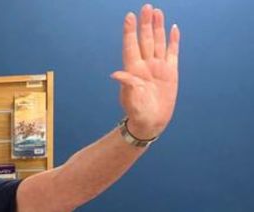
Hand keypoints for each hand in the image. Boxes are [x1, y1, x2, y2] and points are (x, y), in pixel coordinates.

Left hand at [111, 4, 179, 138]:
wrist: (150, 122)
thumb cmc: (137, 112)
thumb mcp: (130, 99)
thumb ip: (126, 84)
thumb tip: (116, 74)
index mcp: (134, 70)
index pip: (131, 46)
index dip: (130, 31)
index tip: (129, 16)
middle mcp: (145, 65)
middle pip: (146, 40)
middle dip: (145, 24)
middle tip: (146, 7)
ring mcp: (158, 67)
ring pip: (159, 42)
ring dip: (158, 27)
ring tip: (157, 12)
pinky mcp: (170, 71)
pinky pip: (172, 52)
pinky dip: (173, 40)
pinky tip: (173, 28)